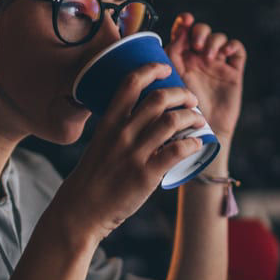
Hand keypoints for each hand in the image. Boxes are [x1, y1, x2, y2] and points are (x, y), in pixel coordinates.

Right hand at [55, 63, 206, 237]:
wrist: (81, 210)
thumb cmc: (93, 176)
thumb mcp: (100, 143)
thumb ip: (120, 129)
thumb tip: (147, 119)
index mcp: (109, 122)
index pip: (130, 83)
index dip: (151, 69)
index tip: (165, 68)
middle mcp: (122, 133)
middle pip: (158, 98)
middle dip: (181, 93)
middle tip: (191, 99)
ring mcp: (134, 154)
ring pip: (171, 122)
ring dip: (192, 116)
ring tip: (198, 119)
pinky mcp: (146, 175)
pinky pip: (176, 151)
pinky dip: (192, 144)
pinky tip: (197, 144)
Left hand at [165, 13, 245, 138]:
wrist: (200, 134)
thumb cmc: (179, 113)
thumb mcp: (169, 82)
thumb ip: (169, 59)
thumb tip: (172, 35)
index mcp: (180, 59)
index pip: (183, 31)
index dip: (185, 22)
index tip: (185, 21)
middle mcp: (198, 60)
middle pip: (202, 30)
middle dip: (200, 32)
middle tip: (196, 46)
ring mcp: (217, 65)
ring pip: (219, 38)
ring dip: (213, 40)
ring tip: (207, 56)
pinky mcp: (233, 73)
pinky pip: (237, 50)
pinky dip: (232, 46)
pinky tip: (224, 53)